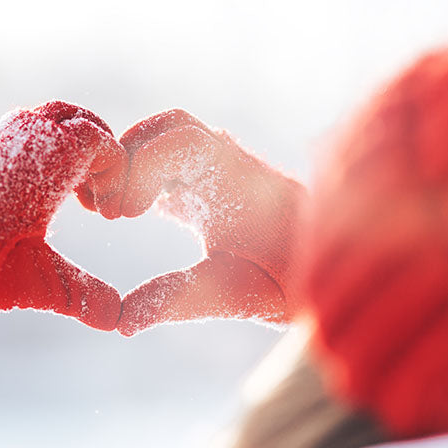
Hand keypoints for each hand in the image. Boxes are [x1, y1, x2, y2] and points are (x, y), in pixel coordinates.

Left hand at [0, 101, 126, 384]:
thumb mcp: (36, 284)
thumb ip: (83, 296)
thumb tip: (118, 320)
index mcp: (45, 163)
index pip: (96, 138)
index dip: (116, 167)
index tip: (111, 207)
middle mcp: (18, 140)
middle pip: (70, 117)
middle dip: (93, 144)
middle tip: (99, 186)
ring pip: (39, 121)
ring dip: (62, 146)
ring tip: (67, 192)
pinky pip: (13, 134)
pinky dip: (34, 151)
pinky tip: (29, 195)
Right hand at [112, 109, 305, 335]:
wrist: (340, 267)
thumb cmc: (297, 282)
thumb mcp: (241, 300)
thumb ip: (183, 301)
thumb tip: (123, 321)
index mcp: (238, 184)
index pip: (182, 140)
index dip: (139, 165)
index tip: (121, 215)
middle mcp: (228, 165)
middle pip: (168, 127)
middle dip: (125, 156)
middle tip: (108, 211)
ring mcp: (218, 169)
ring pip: (168, 135)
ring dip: (131, 162)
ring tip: (113, 211)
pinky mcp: (211, 181)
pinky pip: (171, 156)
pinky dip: (140, 172)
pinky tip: (127, 211)